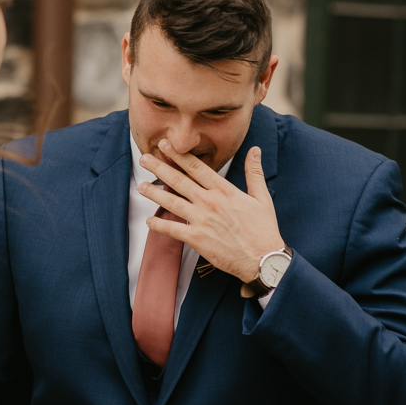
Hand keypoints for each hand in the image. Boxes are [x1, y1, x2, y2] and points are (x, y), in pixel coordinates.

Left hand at [140, 139, 282, 283]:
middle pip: (179, 180)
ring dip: (154, 193)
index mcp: (225, 190)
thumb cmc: (263, 230)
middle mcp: (210, 202)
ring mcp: (202, 220)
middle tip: (144, 158)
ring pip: (172, 202)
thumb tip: (255, 150)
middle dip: (159, 168)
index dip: (178, 155)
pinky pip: (172, 230)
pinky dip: (159, 224)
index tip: (164, 145)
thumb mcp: (262, 197)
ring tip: (141, 186)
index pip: (197, 167)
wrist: (263, 259)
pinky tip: (149, 220)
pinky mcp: (197, 239)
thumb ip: (254, 172)